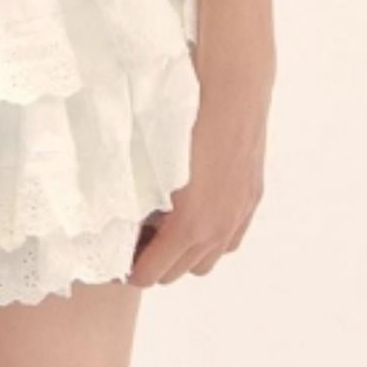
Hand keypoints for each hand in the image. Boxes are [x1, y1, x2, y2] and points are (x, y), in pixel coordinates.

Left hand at [127, 51, 269, 286]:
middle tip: (134, 239)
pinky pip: (229, 241)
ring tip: (165, 229)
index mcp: (189, 226)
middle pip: (176, 273)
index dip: (128, 269)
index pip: (150, 275)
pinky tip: (195, 215)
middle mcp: (218, 229)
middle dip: (153, 261)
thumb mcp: (150, 168)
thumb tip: (120, 225)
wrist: (231, 92)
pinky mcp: (251, 200)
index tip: (116, 253)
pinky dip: (210, 239)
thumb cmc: (183, 123)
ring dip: (183, 255)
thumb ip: (137, 207)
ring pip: (205, 262)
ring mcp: (238, 216)